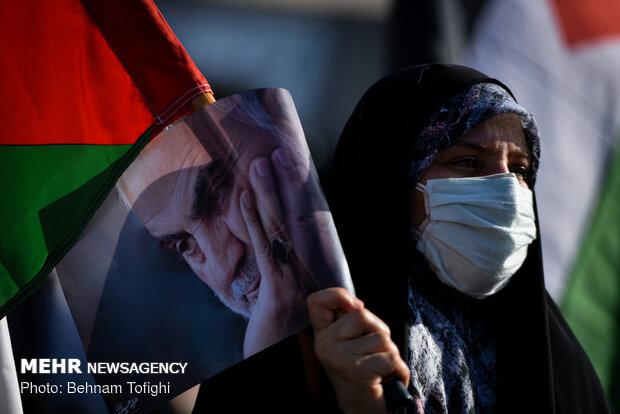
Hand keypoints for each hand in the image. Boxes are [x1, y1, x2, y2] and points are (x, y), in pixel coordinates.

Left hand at [239, 154, 319, 356]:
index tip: (295, 167)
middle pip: (300, 217)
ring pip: (282, 227)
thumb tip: (283, 244)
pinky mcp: (278, 290)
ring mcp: (298, 278)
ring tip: (261, 163)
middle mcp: (313, 268)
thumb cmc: (295, 335)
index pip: (309, 222)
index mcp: (318, 267)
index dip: (302, 193)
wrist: (295, 368)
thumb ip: (295, 270)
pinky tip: (248, 199)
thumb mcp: (301, 298)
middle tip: (280, 151)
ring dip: (270, 193)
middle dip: (290, 182)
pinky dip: (255, 220)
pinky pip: (265, 248)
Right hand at [307, 288, 409, 413]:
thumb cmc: (364, 374)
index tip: (355, 306)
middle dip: (379, 331)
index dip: (337, 295)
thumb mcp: (352, 343)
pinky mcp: (357, 370)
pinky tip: (387, 380)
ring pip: (381, 337)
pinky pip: (391, 357)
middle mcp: (325, 345)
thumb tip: (358, 305)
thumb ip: (351, 322)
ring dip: (390, 354)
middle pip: (362, 314)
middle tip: (374, 354)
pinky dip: (398, 370)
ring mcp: (339, 358)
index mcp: (323, 336)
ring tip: (380, 369)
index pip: (317, 301)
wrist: (363, 411)